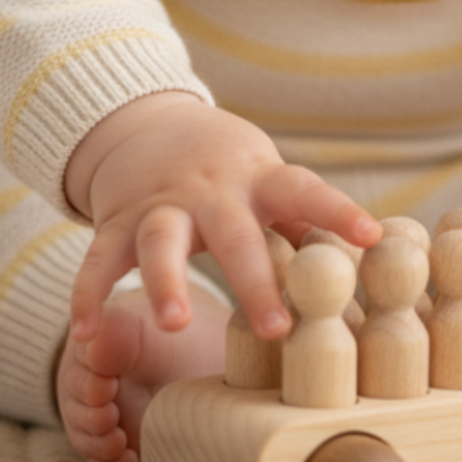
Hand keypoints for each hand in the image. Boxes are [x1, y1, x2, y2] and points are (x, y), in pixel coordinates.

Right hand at [63, 92, 380, 343]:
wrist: (148, 125)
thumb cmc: (230, 169)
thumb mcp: (270, 181)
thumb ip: (307, 223)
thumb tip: (373, 262)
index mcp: (259, 181)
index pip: (305, 191)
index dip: (337, 212)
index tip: (372, 236)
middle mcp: (209, 192)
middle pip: (234, 234)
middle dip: (254, 281)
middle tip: (278, 328)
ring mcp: (159, 206)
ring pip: (159, 241)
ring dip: (166, 281)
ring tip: (176, 323)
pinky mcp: (116, 223)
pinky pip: (98, 261)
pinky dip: (88, 297)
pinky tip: (87, 337)